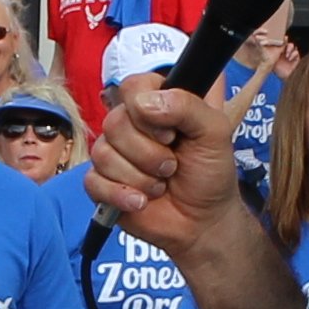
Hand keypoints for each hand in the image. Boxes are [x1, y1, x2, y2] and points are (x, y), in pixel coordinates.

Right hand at [87, 78, 242, 257]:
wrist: (203, 222)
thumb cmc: (211, 173)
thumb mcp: (216, 132)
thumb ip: (188, 106)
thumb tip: (144, 102)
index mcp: (158, 102)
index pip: (132, 86)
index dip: (146, 109)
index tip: (172, 133)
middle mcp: (132, 124)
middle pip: (114, 122)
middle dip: (148, 153)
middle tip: (172, 166)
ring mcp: (114, 153)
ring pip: (102, 153)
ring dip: (140, 177)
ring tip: (161, 185)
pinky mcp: (102, 182)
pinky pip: (93, 181)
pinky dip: (121, 195)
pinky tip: (142, 202)